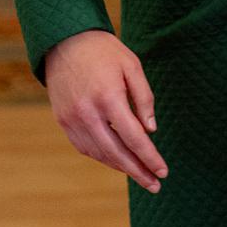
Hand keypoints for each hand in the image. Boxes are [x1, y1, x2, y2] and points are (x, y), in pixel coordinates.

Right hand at [44, 28, 167, 194]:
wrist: (66, 41)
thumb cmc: (105, 52)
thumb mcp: (132, 66)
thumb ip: (144, 98)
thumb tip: (151, 131)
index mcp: (108, 97)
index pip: (133, 138)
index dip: (149, 157)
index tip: (163, 171)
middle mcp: (88, 113)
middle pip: (116, 153)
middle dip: (137, 171)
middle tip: (155, 185)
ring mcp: (72, 119)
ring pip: (99, 154)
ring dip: (120, 167)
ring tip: (140, 175)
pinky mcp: (63, 121)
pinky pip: (85, 147)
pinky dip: (102, 156)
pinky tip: (117, 160)